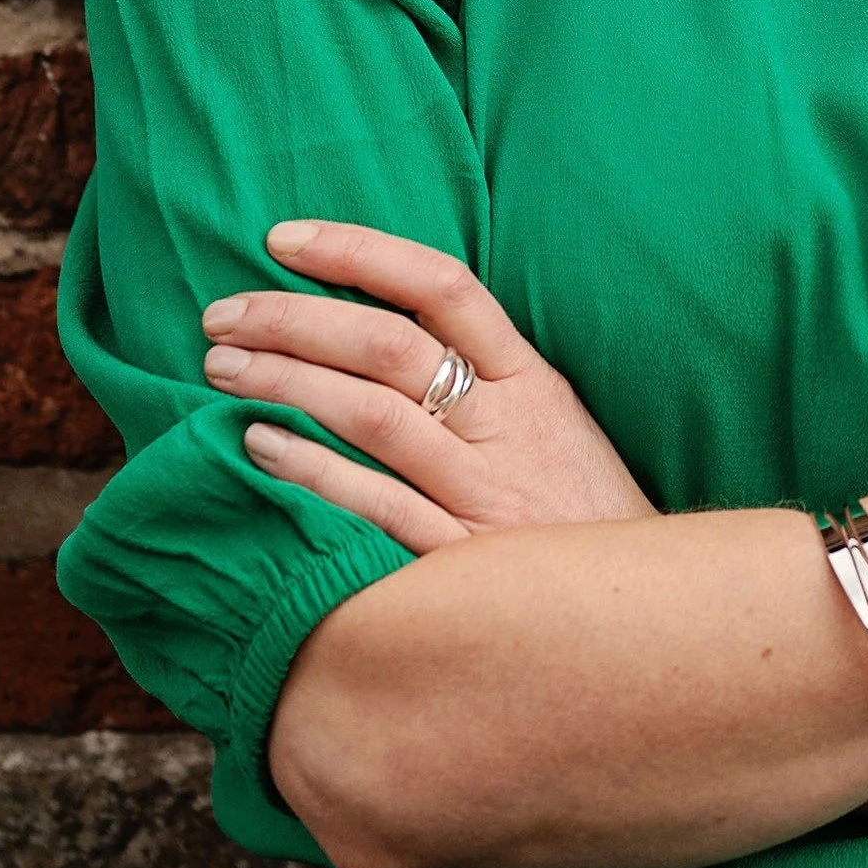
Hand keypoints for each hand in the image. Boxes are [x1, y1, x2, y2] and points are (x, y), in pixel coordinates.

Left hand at [201, 218, 655, 552]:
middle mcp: (507, 428)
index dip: (358, 251)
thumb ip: (482, 380)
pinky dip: (311, 472)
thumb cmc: (581, 520)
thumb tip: (378, 327)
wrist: (647, 628)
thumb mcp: (552, 428)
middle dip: (294, 319)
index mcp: (530, 381)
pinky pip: (374, 508)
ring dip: (287, 383)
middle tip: (220, 314)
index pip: (441, 284)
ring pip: (374, 415)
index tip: (282, 238)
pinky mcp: (460, 566)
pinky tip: (257, 449)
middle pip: (389, 346)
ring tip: (221, 369)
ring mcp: (483, 497)